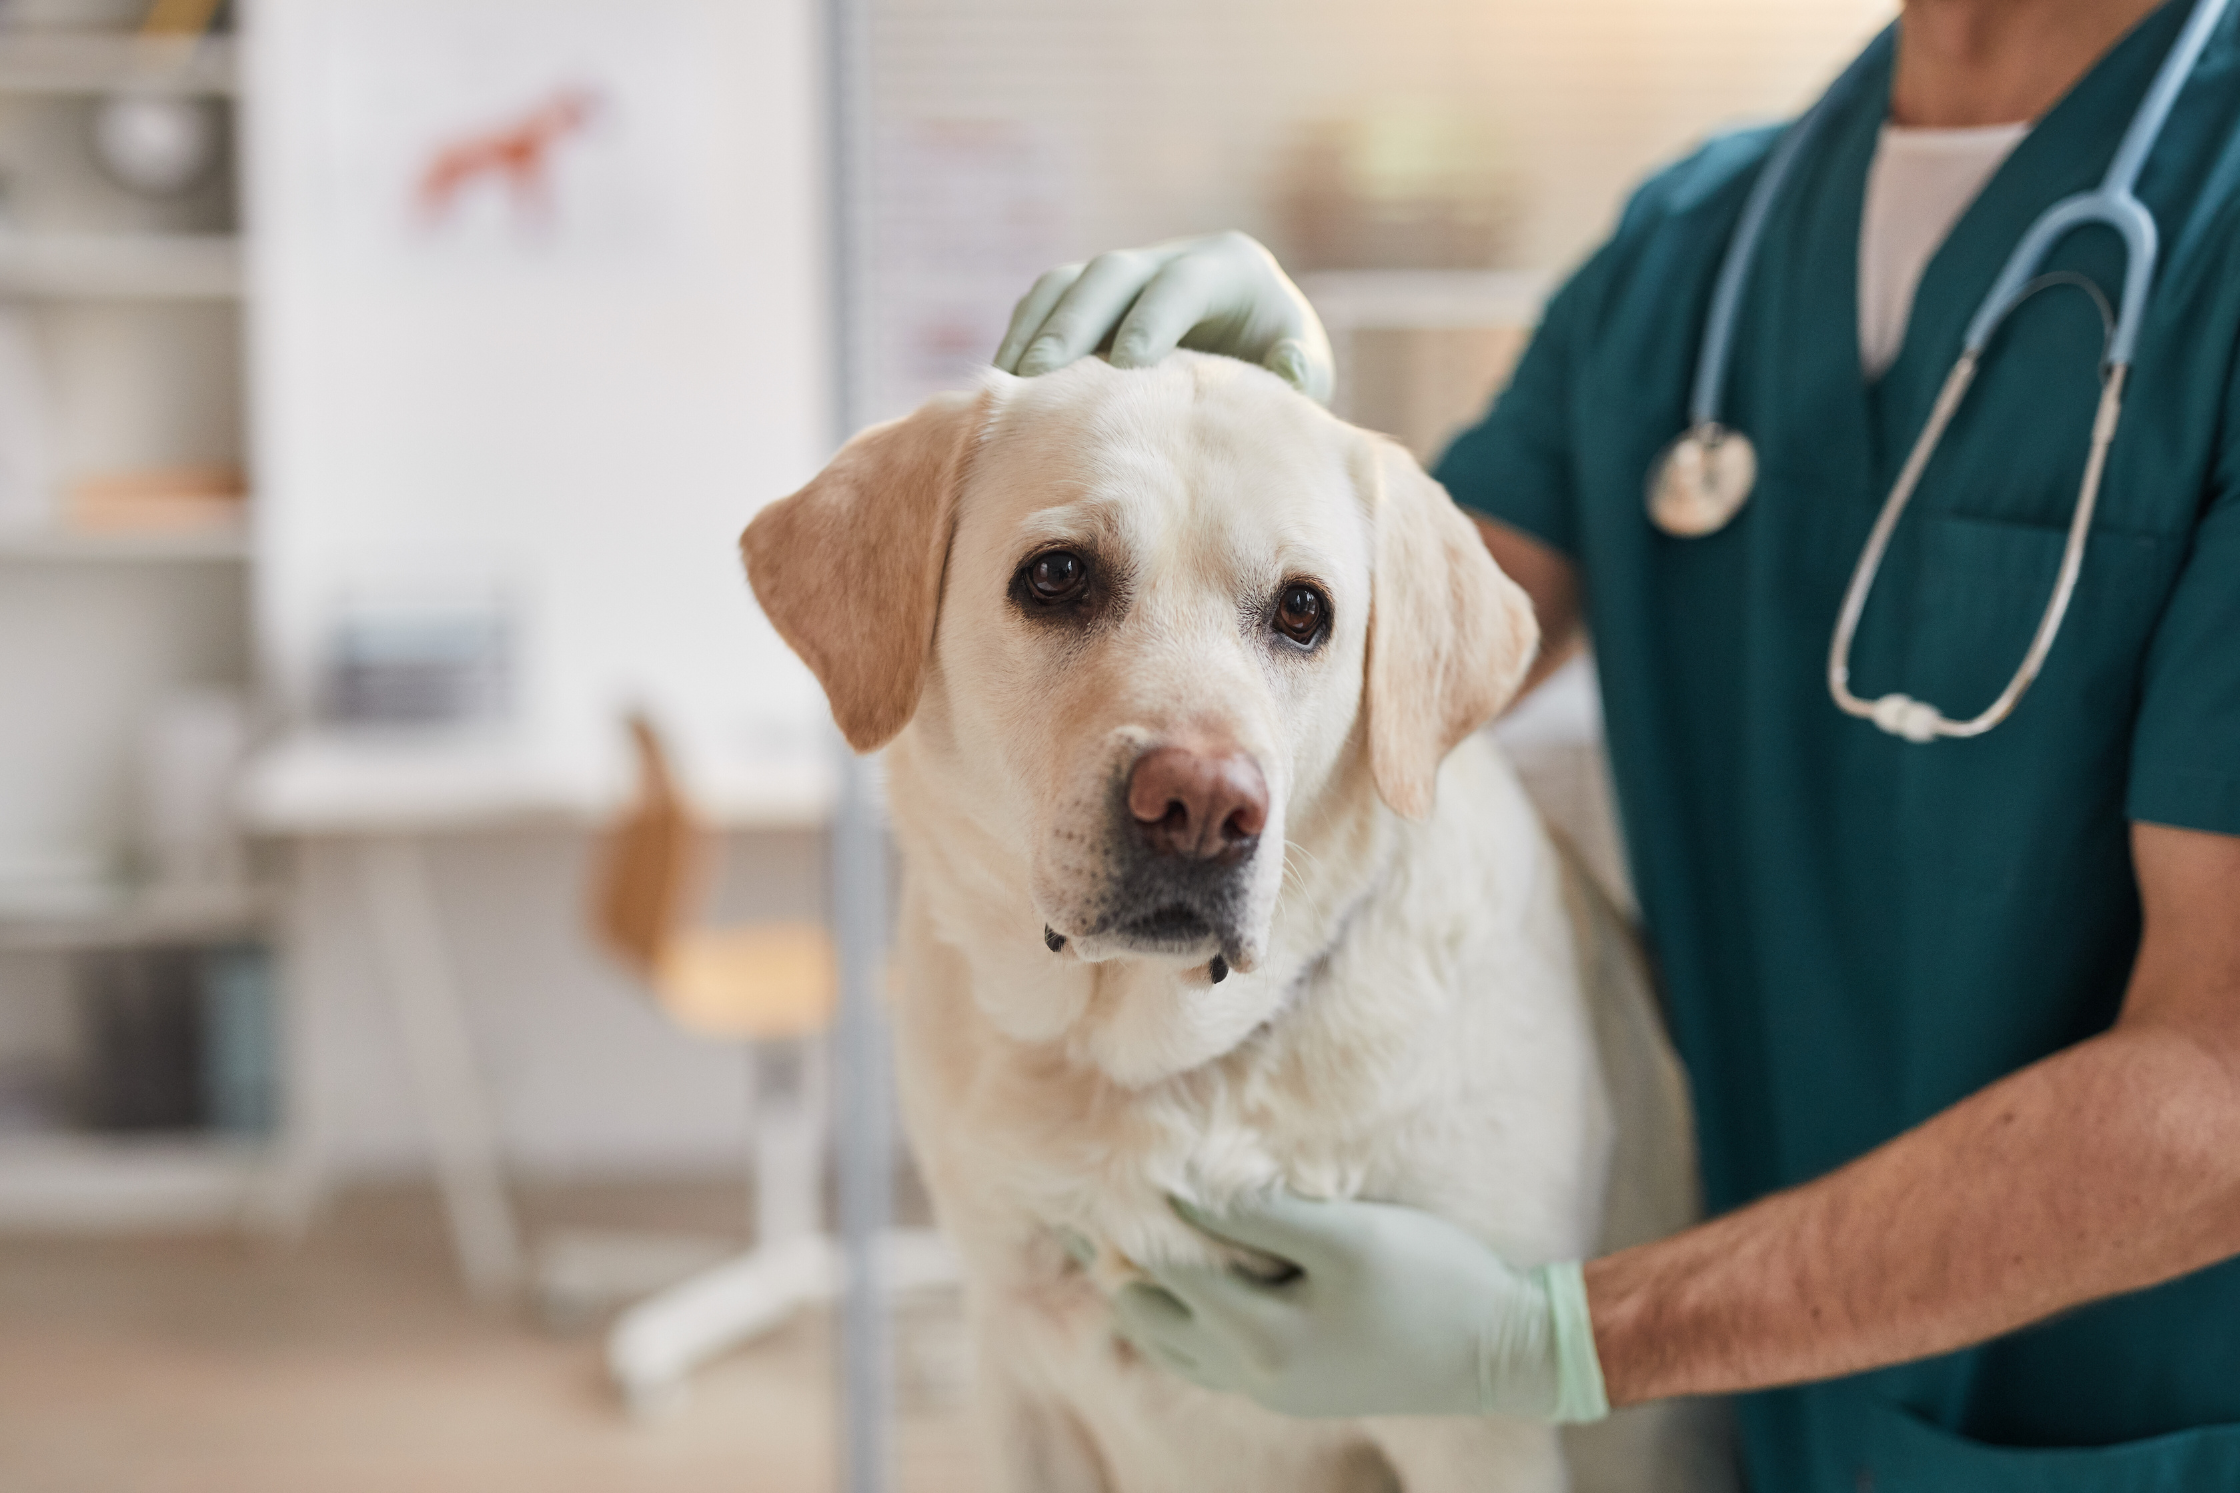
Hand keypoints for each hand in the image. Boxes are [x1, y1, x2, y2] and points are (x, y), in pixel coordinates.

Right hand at [992, 232, 1334, 403]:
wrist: (1258, 350)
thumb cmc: (1282, 366)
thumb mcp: (1306, 370)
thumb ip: (1300, 372)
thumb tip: (1288, 366)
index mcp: (1231, 266)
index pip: (1182, 284)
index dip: (1151, 319)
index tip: (1124, 366)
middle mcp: (1174, 256)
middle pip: (1111, 273)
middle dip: (1075, 321)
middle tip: (1041, 375)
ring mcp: (1130, 271)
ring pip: (1070, 281)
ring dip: (1036, 328)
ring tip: (1010, 382)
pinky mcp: (1097, 294)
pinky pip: (1049, 301)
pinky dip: (1024, 334)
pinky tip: (1006, 383)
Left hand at [1112, 1193, 1608, 1421]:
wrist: (1503, 1352)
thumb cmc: (1433, 1280)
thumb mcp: (1348, 1236)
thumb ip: (1261, 1216)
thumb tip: (1179, 1188)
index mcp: (1259, 1337)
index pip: (1163, 1268)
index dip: (1131, 1213)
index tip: (1107, 1163)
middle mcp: (1250, 1374)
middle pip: (1147, 1315)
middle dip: (1115, 1259)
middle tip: (1085, 1201)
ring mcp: (1269, 1388)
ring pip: (1169, 1344)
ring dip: (1142, 1291)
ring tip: (1114, 1236)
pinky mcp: (1290, 1388)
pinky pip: (1203, 1357)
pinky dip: (1178, 1316)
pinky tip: (1181, 1278)